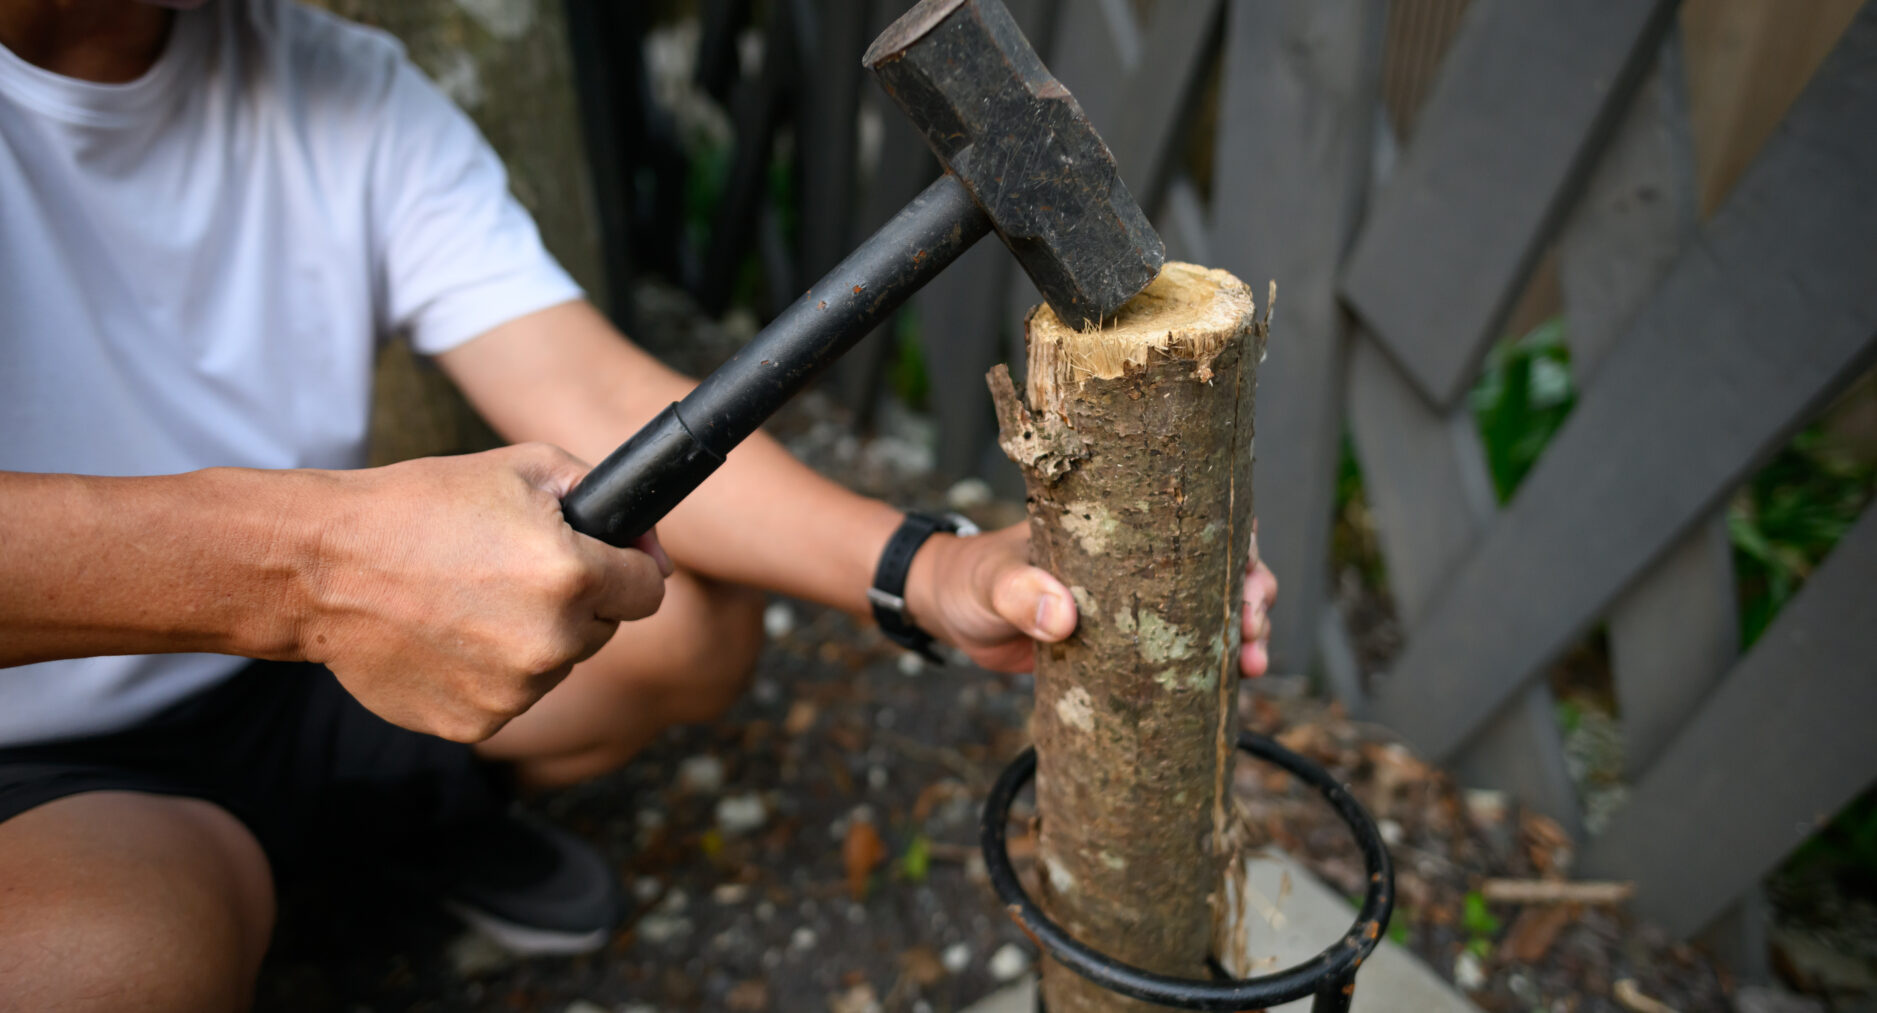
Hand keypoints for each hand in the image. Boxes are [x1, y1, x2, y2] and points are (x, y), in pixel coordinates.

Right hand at [299, 443, 671, 740]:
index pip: (648, 590)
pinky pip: (508, 699)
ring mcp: (514, 692)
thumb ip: (603, 497)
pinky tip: (446, 637)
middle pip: (602, 630)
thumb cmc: (421, 506)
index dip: (624, 570)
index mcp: (573, 575)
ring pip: (556, 666)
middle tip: (512, 574)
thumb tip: (654, 553)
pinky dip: (487, 674)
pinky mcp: (474, 726)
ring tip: (469, 602)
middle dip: (575, 604)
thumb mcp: (523, 468)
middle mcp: (553, 642)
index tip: (599, 564)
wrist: (322, 567)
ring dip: (532, 641)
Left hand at [905, 520, 1278, 676]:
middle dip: (1253, 593)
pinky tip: (1232, 687)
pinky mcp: (1125, 646)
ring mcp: (1136, 602)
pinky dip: (1210, 667)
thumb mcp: (990, 582)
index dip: (1236, 541)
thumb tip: (1062, 616)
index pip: (1194, 515)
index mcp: (1117, 525)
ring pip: (1209, 610)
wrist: (946, 611)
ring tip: (1253, 664)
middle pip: (1219, 565)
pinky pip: (1178, 652)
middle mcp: (1138, 559)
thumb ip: (1018, 593)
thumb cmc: (968, 579)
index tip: (1248, 575)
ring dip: (1244, 633)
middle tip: (1253, 628)